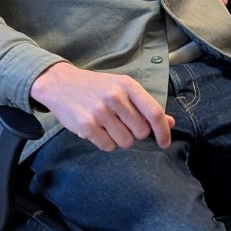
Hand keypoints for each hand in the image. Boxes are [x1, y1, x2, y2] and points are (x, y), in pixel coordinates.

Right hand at [29, 63, 172, 151]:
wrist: (60, 84)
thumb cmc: (96, 87)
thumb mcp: (122, 88)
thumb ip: (145, 106)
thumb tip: (170, 123)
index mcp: (127, 85)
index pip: (154, 112)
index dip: (163, 131)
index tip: (164, 142)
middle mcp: (115, 96)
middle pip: (141, 131)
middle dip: (136, 134)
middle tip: (123, 125)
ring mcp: (100, 111)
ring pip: (126, 141)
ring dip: (120, 139)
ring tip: (109, 126)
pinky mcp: (87, 125)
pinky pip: (108, 146)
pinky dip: (106, 143)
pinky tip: (98, 130)